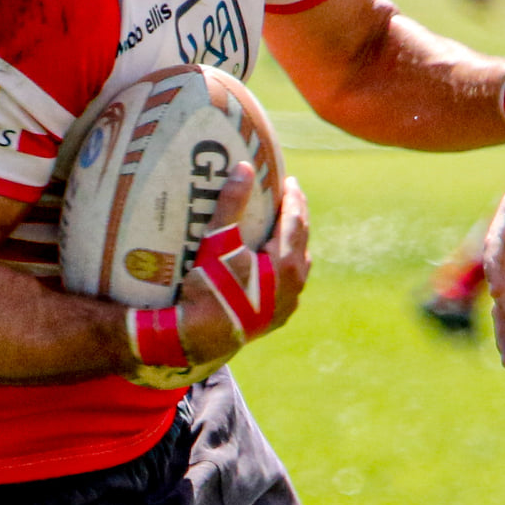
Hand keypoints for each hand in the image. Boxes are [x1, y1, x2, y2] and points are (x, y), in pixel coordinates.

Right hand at [126, 165, 310, 384]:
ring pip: (300, 265)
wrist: (202, 338)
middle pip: (302, 241)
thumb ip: (232, 204)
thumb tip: (244, 167)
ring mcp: (288, 304)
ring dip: (295, 243)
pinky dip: (287, 267)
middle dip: (297, 217)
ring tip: (286, 228)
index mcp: (286, 263)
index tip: (290, 181)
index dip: (293, 198)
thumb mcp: (218, 243)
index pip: (295, 221)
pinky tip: (276, 265)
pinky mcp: (278, 318)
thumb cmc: (210, 288)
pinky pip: (291, 285)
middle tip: (291, 197)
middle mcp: (294, 284)